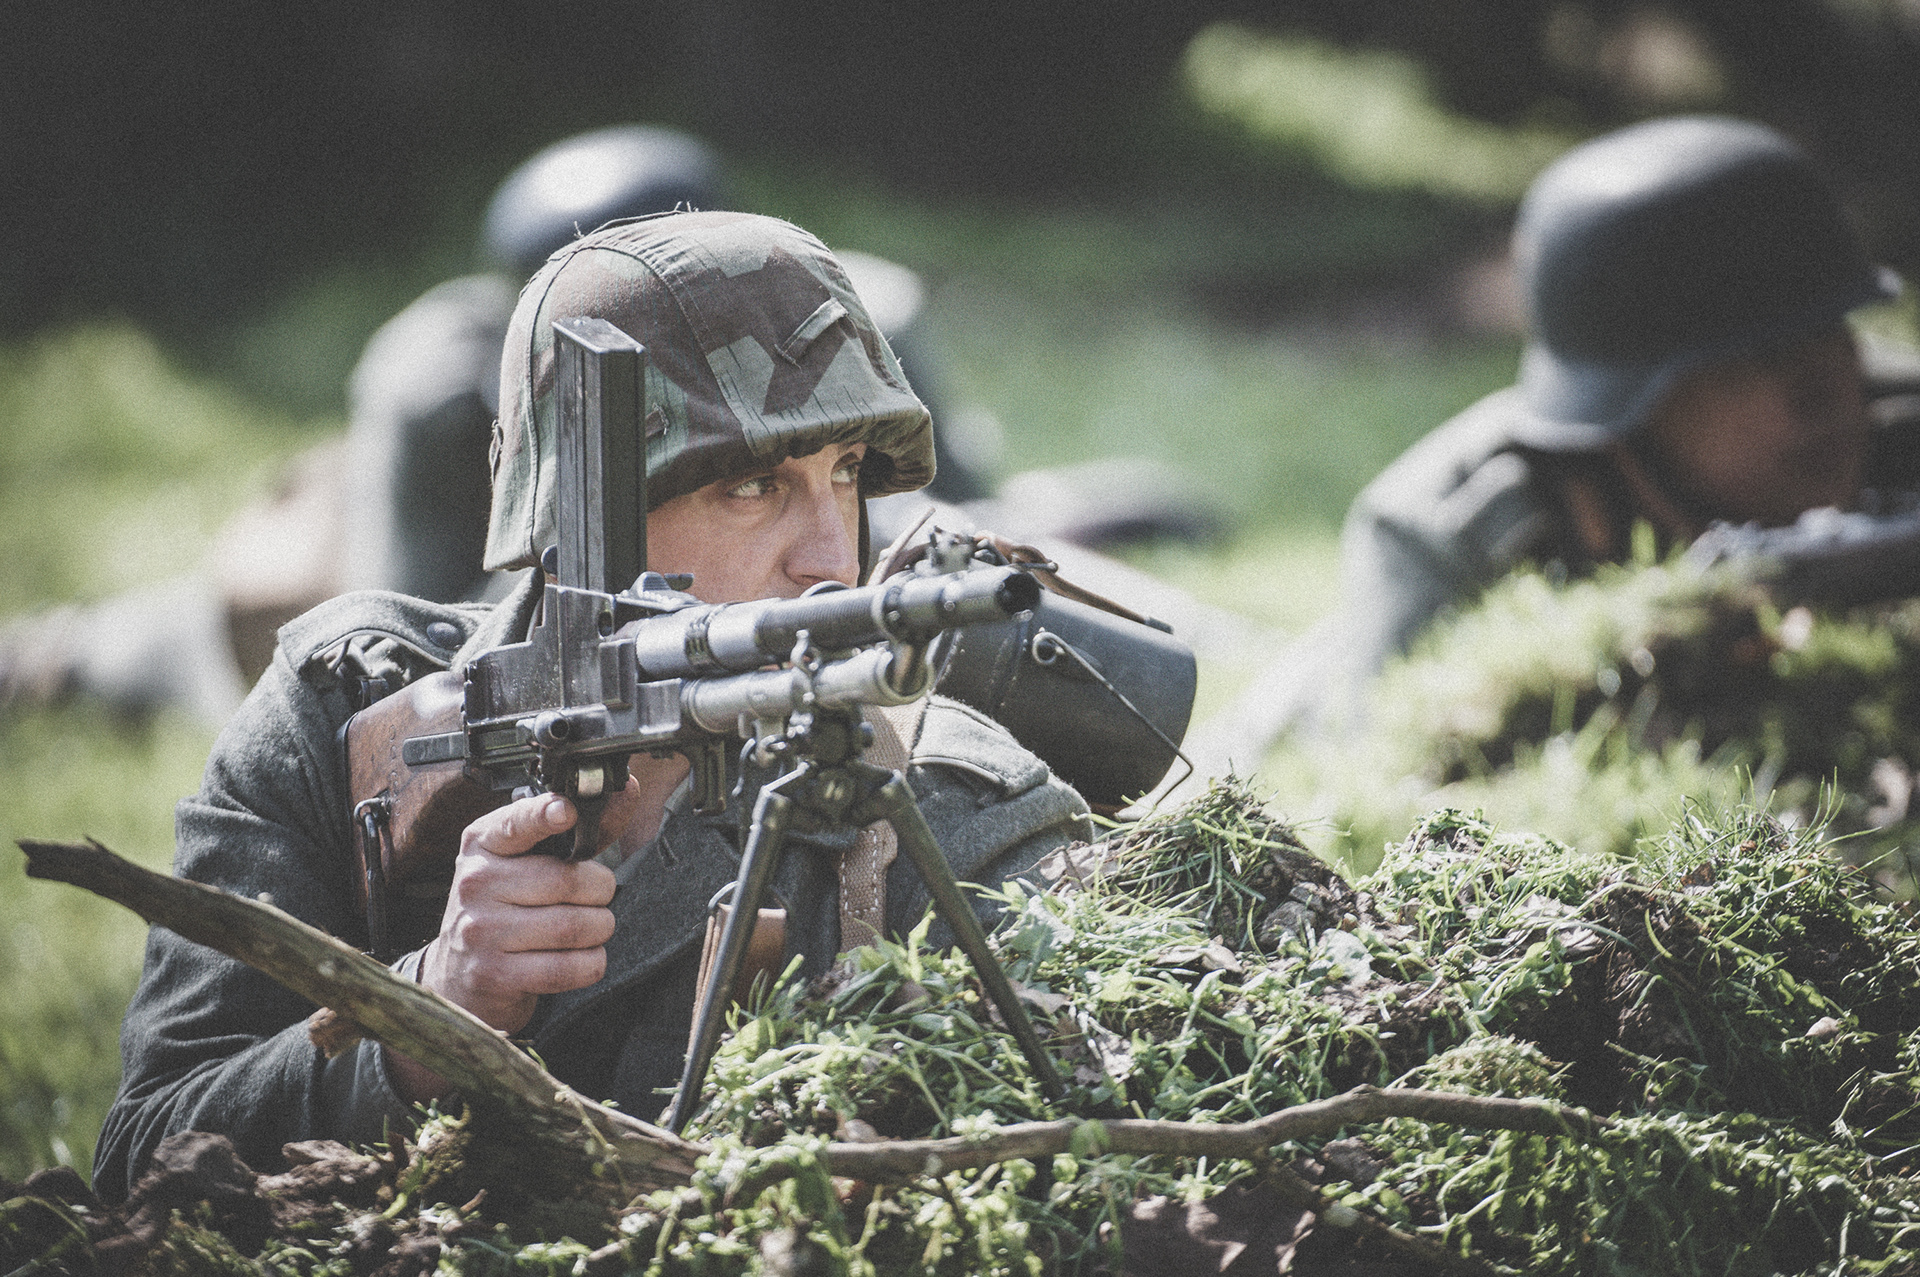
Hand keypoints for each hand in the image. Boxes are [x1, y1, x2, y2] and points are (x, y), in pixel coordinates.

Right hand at [387, 779, 635, 1100]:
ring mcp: (480, 930)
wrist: (461, 973)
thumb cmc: (507, 906)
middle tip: (595, 897)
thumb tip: (628, 790)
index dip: (545, 814)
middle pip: (567, 881)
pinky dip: (591, 963)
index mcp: (485, 843)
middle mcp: (475, 882)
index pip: (517, 822)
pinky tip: (579, 956)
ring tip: (588, 927)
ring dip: (599, 928)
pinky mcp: (494, 974)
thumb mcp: (529, 860)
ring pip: (574, 926)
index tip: (567, 810)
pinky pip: (570, 967)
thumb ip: (581, 829)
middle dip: (600, 891)